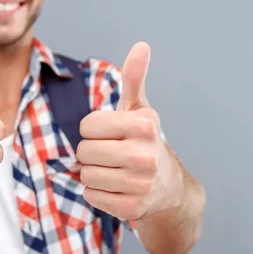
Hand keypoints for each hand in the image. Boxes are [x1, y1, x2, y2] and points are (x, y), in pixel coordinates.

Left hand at [78, 42, 174, 220]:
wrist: (168, 186)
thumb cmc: (144, 141)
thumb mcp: (140, 109)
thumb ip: (135, 77)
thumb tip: (141, 45)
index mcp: (145, 125)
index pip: (88, 125)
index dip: (94, 129)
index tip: (112, 133)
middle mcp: (145, 155)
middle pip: (84, 151)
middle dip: (92, 152)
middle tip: (112, 153)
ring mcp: (140, 185)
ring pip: (85, 174)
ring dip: (94, 172)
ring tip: (115, 170)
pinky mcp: (132, 208)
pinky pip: (91, 196)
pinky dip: (99, 192)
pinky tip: (117, 187)